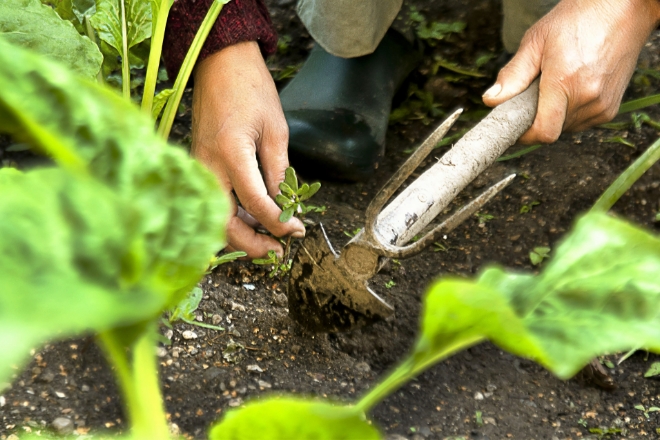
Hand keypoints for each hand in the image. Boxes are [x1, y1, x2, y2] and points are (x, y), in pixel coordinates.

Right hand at [192, 41, 303, 257]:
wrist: (218, 64)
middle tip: (278, 251)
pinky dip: (232, 218)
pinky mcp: (198, 167)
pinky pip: (213, 203)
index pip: (257, 205)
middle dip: (252, 245)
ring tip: (268, 238)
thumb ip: (278, 173)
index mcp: (231, 154)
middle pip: (225, 224)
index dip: (280, 223)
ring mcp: (199, 168)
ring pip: (215, 218)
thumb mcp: (275, 131)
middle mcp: (208, 167)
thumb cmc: (250, 89)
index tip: (297, 230)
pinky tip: (253, 220)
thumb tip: (284, 207)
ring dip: (241, 234)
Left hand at [483, 0, 659, 143]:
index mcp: (565, 83)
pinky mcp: (610, 109)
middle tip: (534, 92)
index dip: (524, 135)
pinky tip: (572, 87)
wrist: (621, 11)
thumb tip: (491, 100)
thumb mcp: (536, 41)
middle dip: (537, 118)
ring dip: (554, 115)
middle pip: (552, 130)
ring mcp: (602, 106)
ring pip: (565, 128)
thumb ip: (513, 75)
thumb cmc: (577, 20)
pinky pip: (581, 122)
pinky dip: (570, 112)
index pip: (543, 132)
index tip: (513, 126)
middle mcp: (588, 99)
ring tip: (557, 84)